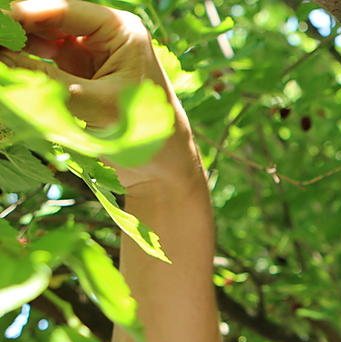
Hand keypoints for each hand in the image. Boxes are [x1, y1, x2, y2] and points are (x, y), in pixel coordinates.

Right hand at [1, 0, 202, 188]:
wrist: (163, 165)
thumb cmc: (144, 132)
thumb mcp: (93, 105)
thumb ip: (45, 81)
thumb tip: (1, 59)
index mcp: (120, 30)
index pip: (64, 10)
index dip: (26, 14)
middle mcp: (104, 34)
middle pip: (48, 20)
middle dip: (18, 31)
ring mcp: (89, 52)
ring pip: (40, 39)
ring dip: (17, 48)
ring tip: (1, 63)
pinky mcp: (77, 72)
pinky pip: (42, 60)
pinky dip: (24, 65)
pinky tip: (7, 71)